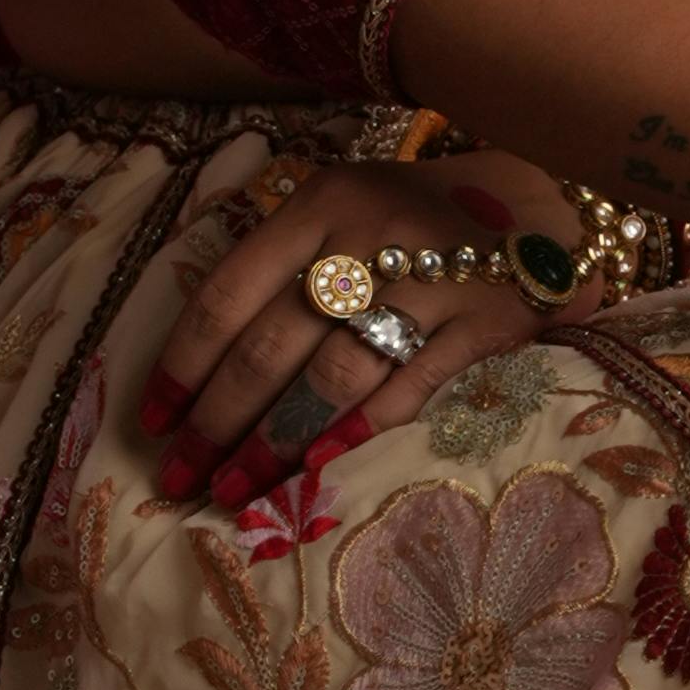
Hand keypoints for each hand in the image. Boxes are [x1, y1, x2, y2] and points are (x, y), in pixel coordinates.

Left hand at [140, 152, 574, 510]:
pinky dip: (360, 429)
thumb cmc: (409, 224)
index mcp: (322, 202)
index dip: (184, 363)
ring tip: (238, 487)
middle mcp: (372, 234)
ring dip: (277, 441)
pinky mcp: (488, 320)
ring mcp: (434, 277)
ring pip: (335, 374)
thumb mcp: (340, 212)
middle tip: (184, 477)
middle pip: (273, 343)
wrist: (534, 211)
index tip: (155, 420)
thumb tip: (196, 370)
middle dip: (219, 419)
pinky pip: (411, 387)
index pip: (230, 291)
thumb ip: (279, 265)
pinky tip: (319, 466)